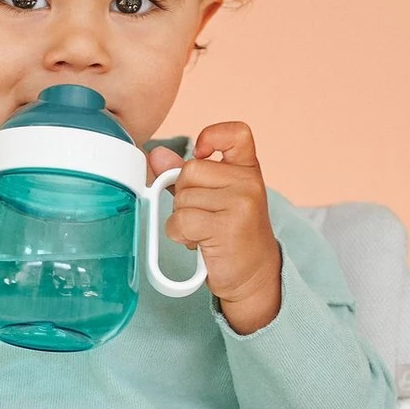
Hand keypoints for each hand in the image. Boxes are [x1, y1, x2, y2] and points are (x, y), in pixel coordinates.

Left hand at [148, 122, 281, 333]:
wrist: (253, 275)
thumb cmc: (231, 234)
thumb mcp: (214, 198)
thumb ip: (186, 175)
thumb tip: (155, 154)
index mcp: (248, 170)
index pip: (237, 133)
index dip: (213, 135)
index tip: (201, 153)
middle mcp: (249, 182)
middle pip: (189, 171)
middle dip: (183, 195)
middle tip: (202, 215)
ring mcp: (241, 203)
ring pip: (182, 198)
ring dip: (181, 219)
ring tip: (203, 231)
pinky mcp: (228, 227)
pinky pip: (181, 220)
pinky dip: (179, 234)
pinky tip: (197, 242)